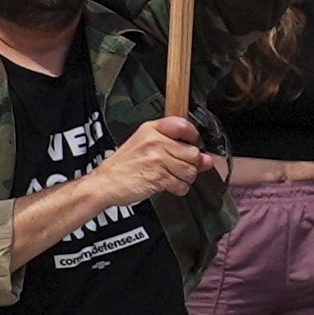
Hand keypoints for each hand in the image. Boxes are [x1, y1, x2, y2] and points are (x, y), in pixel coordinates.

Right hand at [84, 117, 214, 214]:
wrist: (105, 182)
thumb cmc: (125, 165)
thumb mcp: (147, 147)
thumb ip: (179, 150)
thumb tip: (208, 159)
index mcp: (152, 129)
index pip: (184, 126)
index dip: (192, 137)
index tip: (189, 145)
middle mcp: (155, 141)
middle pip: (193, 153)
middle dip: (190, 165)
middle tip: (177, 168)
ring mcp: (157, 159)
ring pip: (190, 170)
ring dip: (185, 178)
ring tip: (171, 177)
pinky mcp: (158, 177)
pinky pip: (182, 184)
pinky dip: (178, 189)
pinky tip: (167, 185)